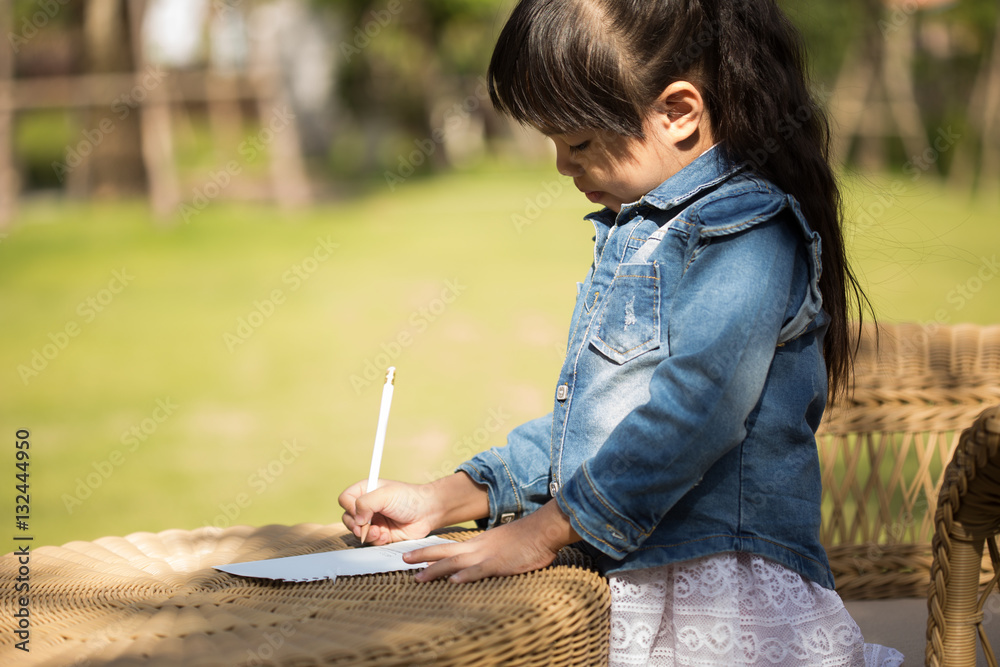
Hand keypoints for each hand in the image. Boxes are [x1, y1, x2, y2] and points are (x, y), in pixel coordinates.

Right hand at [338, 479, 437, 544]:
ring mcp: (373, 520)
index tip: (360, 511)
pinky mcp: (381, 533)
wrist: (428, 512)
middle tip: (364, 527)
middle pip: (348, 517)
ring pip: (357, 531)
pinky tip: (386, 535)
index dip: (349, 507)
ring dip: (366, 534)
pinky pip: (370, 540)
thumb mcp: (385, 495)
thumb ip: (365, 503)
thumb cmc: (409, 498)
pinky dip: (376, 540)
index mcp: (366, 490)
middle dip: (355, 525)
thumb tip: (356, 519)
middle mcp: (367, 505)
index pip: (345, 498)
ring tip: (379, 531)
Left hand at [402, 500, 579, 583]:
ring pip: (455, 562)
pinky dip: (464, 576)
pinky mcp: (498, 564)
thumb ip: (491, 552)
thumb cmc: (527, 539)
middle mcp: (478, 547)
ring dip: (435, 569)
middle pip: (445, 550)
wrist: (543, 530)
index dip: (431, 552)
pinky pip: (478, 571)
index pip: (450, 547)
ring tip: (419, 577)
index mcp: (479, 543)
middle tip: (404, 560)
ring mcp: (486, 555)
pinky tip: (453, 581)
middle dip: (423, 556)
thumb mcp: (504, 544)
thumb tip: (484, 560)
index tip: (415, 557)